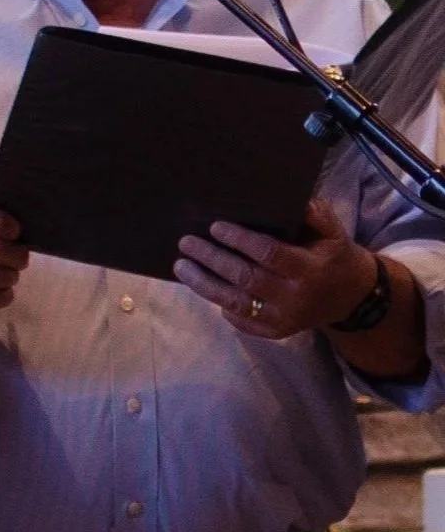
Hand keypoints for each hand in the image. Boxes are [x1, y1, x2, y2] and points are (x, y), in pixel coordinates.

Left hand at [174, 199, 374, 340]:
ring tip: (181, 265)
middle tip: (187, 243)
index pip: (268, 253)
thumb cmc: (335, 257)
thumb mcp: (334, 233)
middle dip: (212, 259)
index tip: (215, 226)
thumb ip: (316, 215)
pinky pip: (239, 320)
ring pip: (234, 302)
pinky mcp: (274, 332)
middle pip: (244, 278)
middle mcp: (294, 297)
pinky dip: (219, 303)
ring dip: (203, 283)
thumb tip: (294, 200)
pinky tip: (201, 285)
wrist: (351, 298)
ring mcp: (282, 319)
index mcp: (310, 269)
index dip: (240, 240)